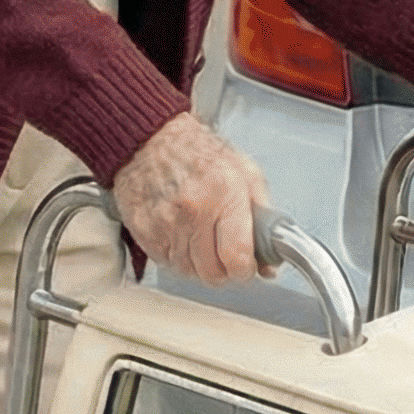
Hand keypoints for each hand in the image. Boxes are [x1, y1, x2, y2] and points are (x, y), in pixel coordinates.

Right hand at [112, 113, 270, 283]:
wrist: (151, 140)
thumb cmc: (198, 153)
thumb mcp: (245, 173)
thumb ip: (263, 216)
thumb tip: (270, 260)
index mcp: (223, 193)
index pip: (237, 257)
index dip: (245, 271)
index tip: (246, 268)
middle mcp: (193, 210)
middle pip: (212, 273)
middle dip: (224, 269)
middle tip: (225, 253)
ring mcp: (164, 222)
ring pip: (188, 272)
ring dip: (199, 264)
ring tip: (201, 237)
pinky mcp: (144, 231)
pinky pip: (166, 264)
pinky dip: (176, 256)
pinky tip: (181, 233)